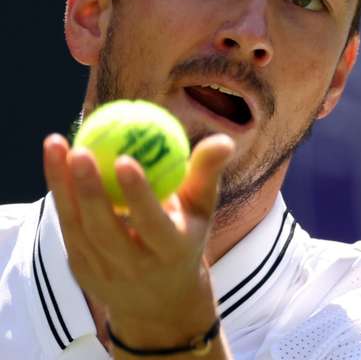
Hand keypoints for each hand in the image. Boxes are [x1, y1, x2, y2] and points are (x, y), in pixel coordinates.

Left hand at [43, 131, 234, 352]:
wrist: (161, 301)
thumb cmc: (186, 237)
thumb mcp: (202, 210)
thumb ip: (207, 174)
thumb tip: (223, 140)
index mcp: (172, 251)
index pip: (151, 223)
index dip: (137, 194)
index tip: (124, 159)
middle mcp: (136, 268)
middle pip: (105, 229)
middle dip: (90, 189)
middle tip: (81, 149)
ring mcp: (104, 273)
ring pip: (77, 228)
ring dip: (62, 186)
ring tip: (55, 144)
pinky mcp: (81, 272)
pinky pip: (68, 230)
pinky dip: (60, 196)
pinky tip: (55, 164)